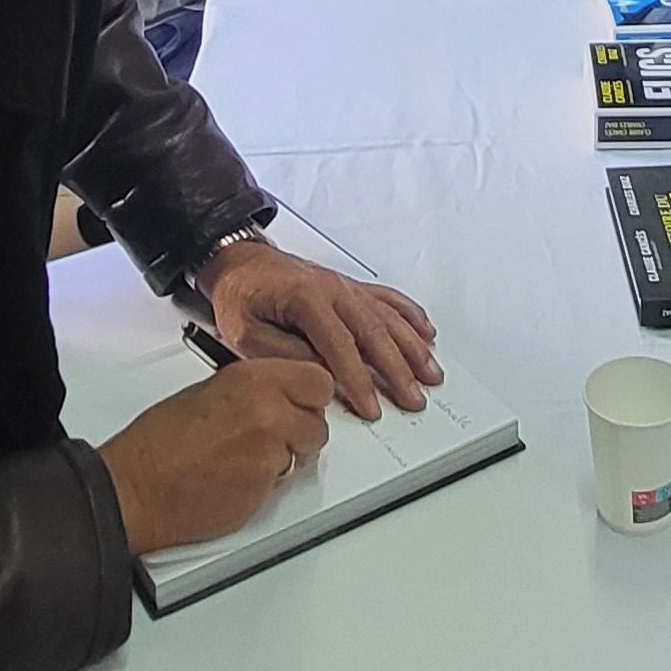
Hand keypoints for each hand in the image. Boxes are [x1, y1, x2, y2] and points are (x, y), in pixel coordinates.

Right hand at [97, 360, 332, 554]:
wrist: (136, 488)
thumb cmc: (156, 444)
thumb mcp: (207, 392)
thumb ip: (252, 390)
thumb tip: (276, 394)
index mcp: (252, 380)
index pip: (318, 380)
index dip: (309, 395)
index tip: (302, 401)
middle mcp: (268, 413)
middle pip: (319, 421)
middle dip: (301, 428)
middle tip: (276, 432)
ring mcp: (270, 453)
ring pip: (304, 454)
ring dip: (286, 456)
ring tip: (246, 457)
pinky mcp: (266, 489)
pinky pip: (283, 482)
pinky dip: (267, 481)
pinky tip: (237, 476)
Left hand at [195, 242, 441, 419]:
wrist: (239, 262)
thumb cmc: (239, 295)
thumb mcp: (245, 334)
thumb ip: (284, 354)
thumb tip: (319, 376)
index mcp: (306, 298)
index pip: (340, 346)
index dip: (359, 380)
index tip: (372, 408)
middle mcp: (333, 289)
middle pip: (374, 334)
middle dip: (398, 371)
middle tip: (414, 399)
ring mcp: (345, 287)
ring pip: (388, 319)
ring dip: (413, 348)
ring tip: (431, 374)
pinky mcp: (350, 287)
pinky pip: (388, 299)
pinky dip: (410, 316)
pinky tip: (426, 332)